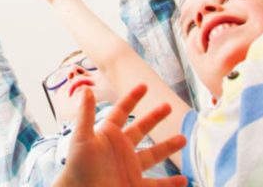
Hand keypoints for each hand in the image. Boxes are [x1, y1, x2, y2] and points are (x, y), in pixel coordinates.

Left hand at [54, 85, 186, 186]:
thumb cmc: (78, 166)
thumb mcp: (82, 138)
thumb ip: (86, 114)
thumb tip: (87, 89)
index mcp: (108, 134)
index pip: (122, 111)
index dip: (132, 98)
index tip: (144, 86)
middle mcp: (121, 149)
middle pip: (141, 129)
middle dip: (154, 117)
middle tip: (168, 106)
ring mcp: (129, 167)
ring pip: (153, 154)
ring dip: (167, 146)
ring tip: (183, 139)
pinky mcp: (135, 185)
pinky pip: (157, 184)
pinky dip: (170, 183)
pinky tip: (184, 181)